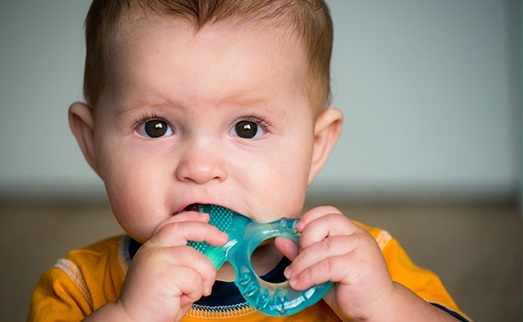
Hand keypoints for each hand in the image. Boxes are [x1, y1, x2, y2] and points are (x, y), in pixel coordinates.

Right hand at [85, 211, 227, 321]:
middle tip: (222, 239)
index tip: (206, 218)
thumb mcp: (169, 274)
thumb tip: (210, 251)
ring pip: (197, 259)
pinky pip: (195, 279)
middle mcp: (152, 250)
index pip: (172, 224)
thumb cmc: (155, 303)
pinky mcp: (164, 275)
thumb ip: (183, 261)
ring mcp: (157, 260)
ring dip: (203, 279)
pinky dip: (195, 292)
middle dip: (207, 232)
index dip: (190, 218)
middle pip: (184, 230)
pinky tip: (180, 300)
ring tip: (191, 293)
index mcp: (152, 248)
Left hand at [278, 206, 394, 320]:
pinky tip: (299, 283)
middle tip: (295, 260)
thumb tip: (280, 240)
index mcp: (351, 231)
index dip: (310, 217)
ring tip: (291, 275)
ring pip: (323, 247)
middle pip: (325, 223)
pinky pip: (326, 266)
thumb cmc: (351, 288)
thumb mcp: (323, 267)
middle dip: (304, 240)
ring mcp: (361, 249)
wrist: (377, 309)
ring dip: (301, 262)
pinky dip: (308, 275)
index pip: (330, 212)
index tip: (295, 229)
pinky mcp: (359, 266)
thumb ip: (304, 253)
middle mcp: (358, 235)